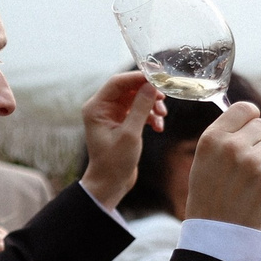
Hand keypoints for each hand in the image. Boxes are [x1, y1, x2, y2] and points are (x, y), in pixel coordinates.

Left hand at [77, 73, 165, 209]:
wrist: (110, 184)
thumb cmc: (115, 162)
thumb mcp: (130, 134)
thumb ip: (140, 107)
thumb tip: (152, 85)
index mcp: (96, 108)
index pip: (118, 82)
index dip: (138, 77)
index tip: (159, 76)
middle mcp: (102, 108)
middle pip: (128, 88)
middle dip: (148, 93)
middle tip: (164, 98)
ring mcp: (111, 115)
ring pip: (136, 99)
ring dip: (151, 106)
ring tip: (162, 117)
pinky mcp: (121, 123)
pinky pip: (139, 110)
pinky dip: (150, 116)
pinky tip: (158, 127)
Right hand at [184, 102, 260, 229]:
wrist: (216, 233)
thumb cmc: (210, 195)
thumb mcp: (204, 161)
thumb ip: (225, 137)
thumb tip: (254, 118)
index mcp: (211, 139)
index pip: (245, 109)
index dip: (251, 120)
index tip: (249, 132)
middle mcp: (231, 146)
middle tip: (249, 163)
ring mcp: (253, 162)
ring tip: (255, 176)